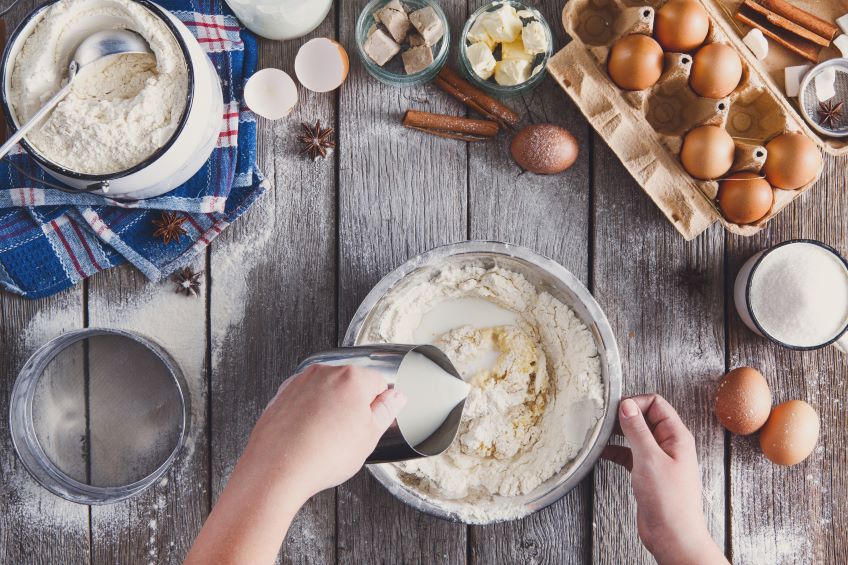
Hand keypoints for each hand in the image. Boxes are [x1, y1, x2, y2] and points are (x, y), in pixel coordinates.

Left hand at [242, 363, 407, 499]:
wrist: (277, 469)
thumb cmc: (322, 455)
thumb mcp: (369, 436)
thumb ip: (386, 410)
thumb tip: (396, 397)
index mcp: (353, 377)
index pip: (378, 383)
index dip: (378, 407)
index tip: (372, 423)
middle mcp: (325, 372)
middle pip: (351, 384)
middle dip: (354, 406)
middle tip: (350, 436)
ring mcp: (301, 382)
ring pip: (326, 392)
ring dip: (330, 409)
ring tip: (326, 440)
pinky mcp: (282, 394)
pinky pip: (305, 400)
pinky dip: (309, 414)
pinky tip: (309, 437)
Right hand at [601, 394, 727, 564]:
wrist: (672, 535)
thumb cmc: (669, 500)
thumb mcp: (649, 458)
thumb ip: (637, 429)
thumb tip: (626, 405)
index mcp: (676, 436)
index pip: (656, 404)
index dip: (635, 402)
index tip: (615, 410)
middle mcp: (668, 444)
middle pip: (644, 417)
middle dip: (624, 416)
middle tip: (603, 420)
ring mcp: (657, 459)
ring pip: (635, 435)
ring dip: (618, 433)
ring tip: (599, 434)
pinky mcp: (646, 473)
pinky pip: (629, 453)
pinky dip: (615, 451)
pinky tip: (602, 453)